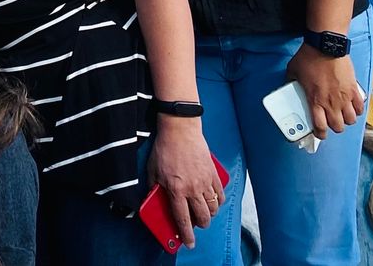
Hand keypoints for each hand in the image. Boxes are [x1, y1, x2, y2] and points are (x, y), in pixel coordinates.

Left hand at [145, 117, 219, 248]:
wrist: (180, 129)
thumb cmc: (164, 149)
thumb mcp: (152, 170)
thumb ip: (154, 188)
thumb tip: (156, 200)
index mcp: (175, 189)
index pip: (182, 219)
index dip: (187, 234)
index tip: (189, 244)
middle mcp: (192, 188)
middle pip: (202, 217)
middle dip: (200, 225)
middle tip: (196, 223)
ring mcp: (205, 181)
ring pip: (213, 208)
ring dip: (209, 214)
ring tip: (203, 211)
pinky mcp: (213, 174)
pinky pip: (220, 194)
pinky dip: (218, 201)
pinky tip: (212, 200)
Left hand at [287, 43, 361, 138]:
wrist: (325, 46)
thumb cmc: (308, 58)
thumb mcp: (293, 71)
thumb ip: (291, 82)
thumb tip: (288, 85)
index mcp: (315, 101)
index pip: (320, 127)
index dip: (320, 134)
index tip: (320, 133)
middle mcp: (332, 103)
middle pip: (338, 127)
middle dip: (334, 127)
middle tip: (330, 121)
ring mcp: (345, 97)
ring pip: (351, 120)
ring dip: (346, 120)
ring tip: (342, 115)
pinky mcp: (354, 89)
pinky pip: (360, 107)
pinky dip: (358, 110)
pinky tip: (353, 106)